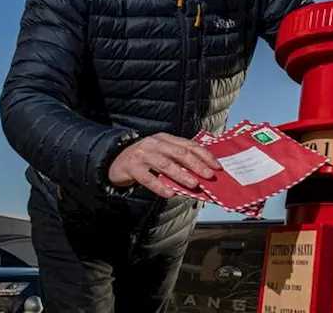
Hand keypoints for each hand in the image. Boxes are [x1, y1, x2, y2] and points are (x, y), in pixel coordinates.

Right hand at [108, 133, 222, 198]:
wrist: (115, 161)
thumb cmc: (144, 159)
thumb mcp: (161, 153)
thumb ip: (178, 160)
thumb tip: (201, 174)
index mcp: (165, 139)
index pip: (189, 145)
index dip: (204, 155)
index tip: (217, 166)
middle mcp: (155, 144)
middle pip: (179, 153)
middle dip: (196, 164)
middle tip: (208, 175)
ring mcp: (143, 155)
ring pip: (165, 164)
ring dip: (181, 175)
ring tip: (193, 184)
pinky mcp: (132, 168)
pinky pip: (148, 178)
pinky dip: (160, 186)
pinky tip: (169, 193)